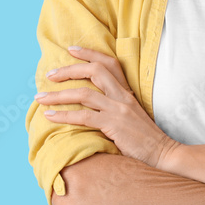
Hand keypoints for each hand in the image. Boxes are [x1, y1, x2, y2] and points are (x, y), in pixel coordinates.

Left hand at [34, 46, 180, 167]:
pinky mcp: (114, 125)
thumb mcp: (131, 116)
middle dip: (68, 70)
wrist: (163, 154)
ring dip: (58, 95)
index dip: (89, 53)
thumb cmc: (144, 139)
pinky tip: (49, 117)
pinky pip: (83, 117)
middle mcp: (123, 96)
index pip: (109, 63)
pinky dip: (63, 116)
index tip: (70, 50)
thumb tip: (88, 106)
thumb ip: (114, 106)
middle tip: (49, 75)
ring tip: (40, 99)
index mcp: (127, 91)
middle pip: (94, 71)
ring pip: (83, 94)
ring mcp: (118, 109)